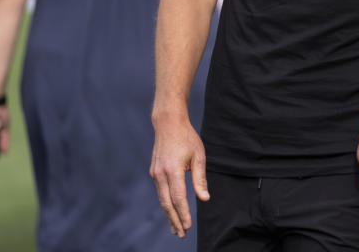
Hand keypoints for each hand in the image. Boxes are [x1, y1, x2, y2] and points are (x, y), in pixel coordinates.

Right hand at [150, 113, 208, 237]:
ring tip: (177, 229)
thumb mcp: (199, 156)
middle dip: (175, 220)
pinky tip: (171, 212)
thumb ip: (200, 179)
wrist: (168, 124)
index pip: (178, 198)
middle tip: (182, 234)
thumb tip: (204, 199)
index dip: (183, 213)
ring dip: (169, 215)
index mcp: (173, 170)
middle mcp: (161, 174)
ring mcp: (155, 174)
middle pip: (167, 203)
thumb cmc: (187, 138)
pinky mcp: (154, 172)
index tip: (188, 226)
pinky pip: (160, 192)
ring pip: (162, 200)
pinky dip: (166, 204)